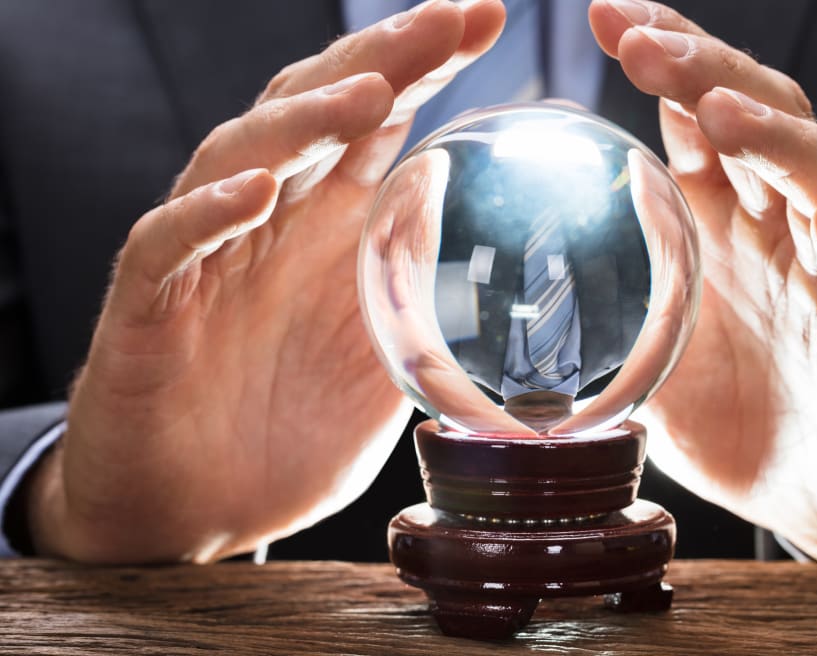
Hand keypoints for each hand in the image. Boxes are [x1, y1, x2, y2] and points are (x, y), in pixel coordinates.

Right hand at [27, 0, 506, 563]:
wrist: (195, 513)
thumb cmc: (288, 435)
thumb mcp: (384, 366)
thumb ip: (427, 307)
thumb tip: (515, 277)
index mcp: (328, 230)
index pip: (376, 123)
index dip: (426, 64)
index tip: (487, 17)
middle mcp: (269, 224)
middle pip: (316, 112)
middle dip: (381, 58)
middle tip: (450, 18)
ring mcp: (206, 256)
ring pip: (241, 155)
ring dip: (303, 119)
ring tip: (368, 92)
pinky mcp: (147, 305)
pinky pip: (168, 243)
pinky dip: (208, 213)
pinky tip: (256, 191)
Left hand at [589, 0, 816, 563]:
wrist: (815, 498)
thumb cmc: (733, 419)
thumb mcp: (648, 358)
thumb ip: (603, 313)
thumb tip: (507, 301)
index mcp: (725, 225)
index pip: (700, 118)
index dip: (666, 59)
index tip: (606, 15)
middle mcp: (784, 232)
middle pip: (762, 121)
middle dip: (706, 72)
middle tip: (641, 42)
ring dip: (777, 140)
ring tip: (718, 113)